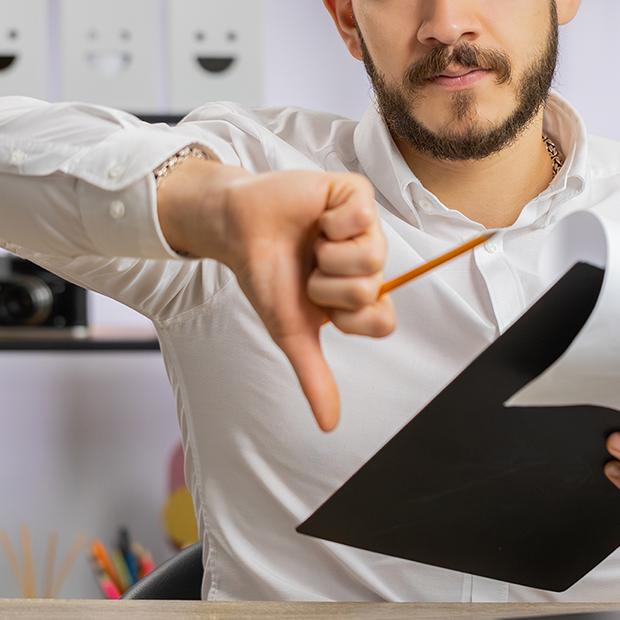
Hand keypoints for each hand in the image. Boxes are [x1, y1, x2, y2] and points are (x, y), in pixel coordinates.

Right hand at [157, 158, 394, 431]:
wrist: (236, 229)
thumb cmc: (267, 275)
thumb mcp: (291, 331)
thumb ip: (314, 376)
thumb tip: (328, 425)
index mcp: (359, 294)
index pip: (383, 320)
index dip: (348, 317)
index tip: (319, 305)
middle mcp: (369, 262)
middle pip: (373, 289)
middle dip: (328, 284)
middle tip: (309, 268)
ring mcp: (367, 228)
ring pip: (372, 256)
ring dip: (329, 254)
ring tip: (313, 242)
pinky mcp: (357, 195)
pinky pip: (363, 216)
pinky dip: (331, 220)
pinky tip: (317, 217)